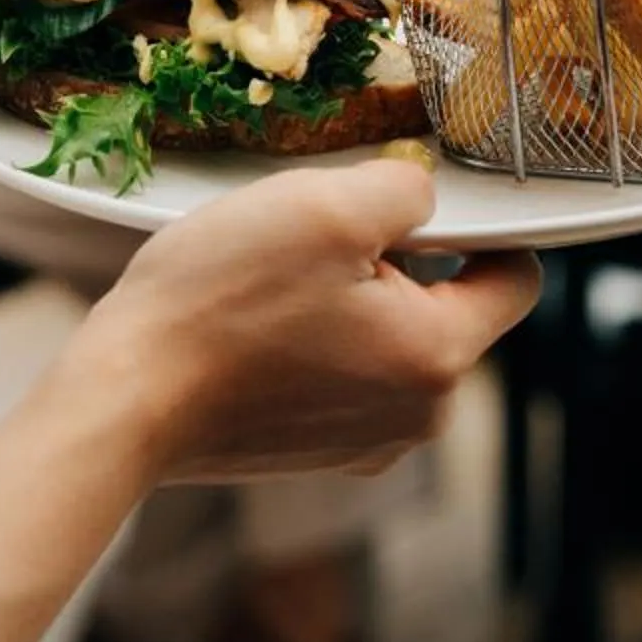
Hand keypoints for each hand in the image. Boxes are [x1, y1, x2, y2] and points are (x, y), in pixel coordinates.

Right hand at [67, 161, 540, 482]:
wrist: (124, 400)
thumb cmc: (219, 303)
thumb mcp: (324, 206)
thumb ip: (404, 190)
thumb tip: (423, 198)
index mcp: (438, 356)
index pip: (516, 281)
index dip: (481, 227)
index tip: (419, 203)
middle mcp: (418, 415)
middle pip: (444, 307)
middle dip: (396, 264)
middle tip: (316, 239)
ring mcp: (365, 441)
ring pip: (388, 337)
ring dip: (348, 299)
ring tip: (274, 280)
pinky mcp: (313, 451)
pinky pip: (341, 372)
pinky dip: (312, 339)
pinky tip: (253, 322)